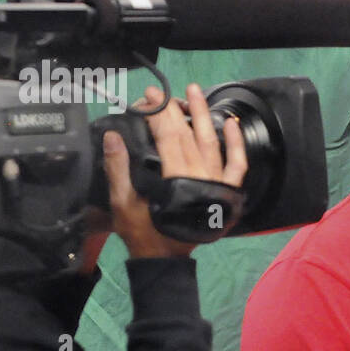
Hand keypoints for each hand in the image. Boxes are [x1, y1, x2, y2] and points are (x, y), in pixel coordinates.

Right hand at [102, 83, 247, 258]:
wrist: (166, 259)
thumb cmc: (144, 233)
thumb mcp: (123, 203)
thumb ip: (118, 168)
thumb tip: (112, 136)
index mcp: (176, 178)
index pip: (168, 135)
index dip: (157, 113)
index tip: (147, 98)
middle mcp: (201, 176)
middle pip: (187, 135)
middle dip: (173, 110)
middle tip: (160, 93)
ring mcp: (217, 182)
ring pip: (212, 142)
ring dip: (203, 114)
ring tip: (195, 91)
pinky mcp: (226, 190)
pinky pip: (237, 164)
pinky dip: (235, 143)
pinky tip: (229, 123)